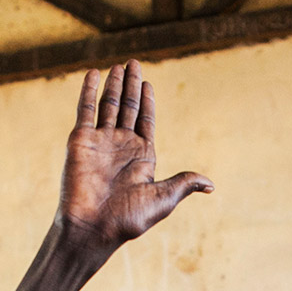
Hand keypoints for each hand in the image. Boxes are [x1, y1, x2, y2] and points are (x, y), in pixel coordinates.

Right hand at [57, 61, 213, 252]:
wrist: (93, 228)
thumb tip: (210, 185)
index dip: (148, 101)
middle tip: (134, 62)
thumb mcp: (164, 198)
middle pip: (128, 108)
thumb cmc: (129, 219)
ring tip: (119, 66)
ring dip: (114, 85)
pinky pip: (86, 110)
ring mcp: (100, 142)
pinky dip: (89, 91)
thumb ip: (184, 183)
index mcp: (142, 157)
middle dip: (132, 86)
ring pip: (108, 105)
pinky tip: (94, 73)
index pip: (146, 121)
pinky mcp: (81, 140)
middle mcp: (121, 147)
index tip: (149, 83)